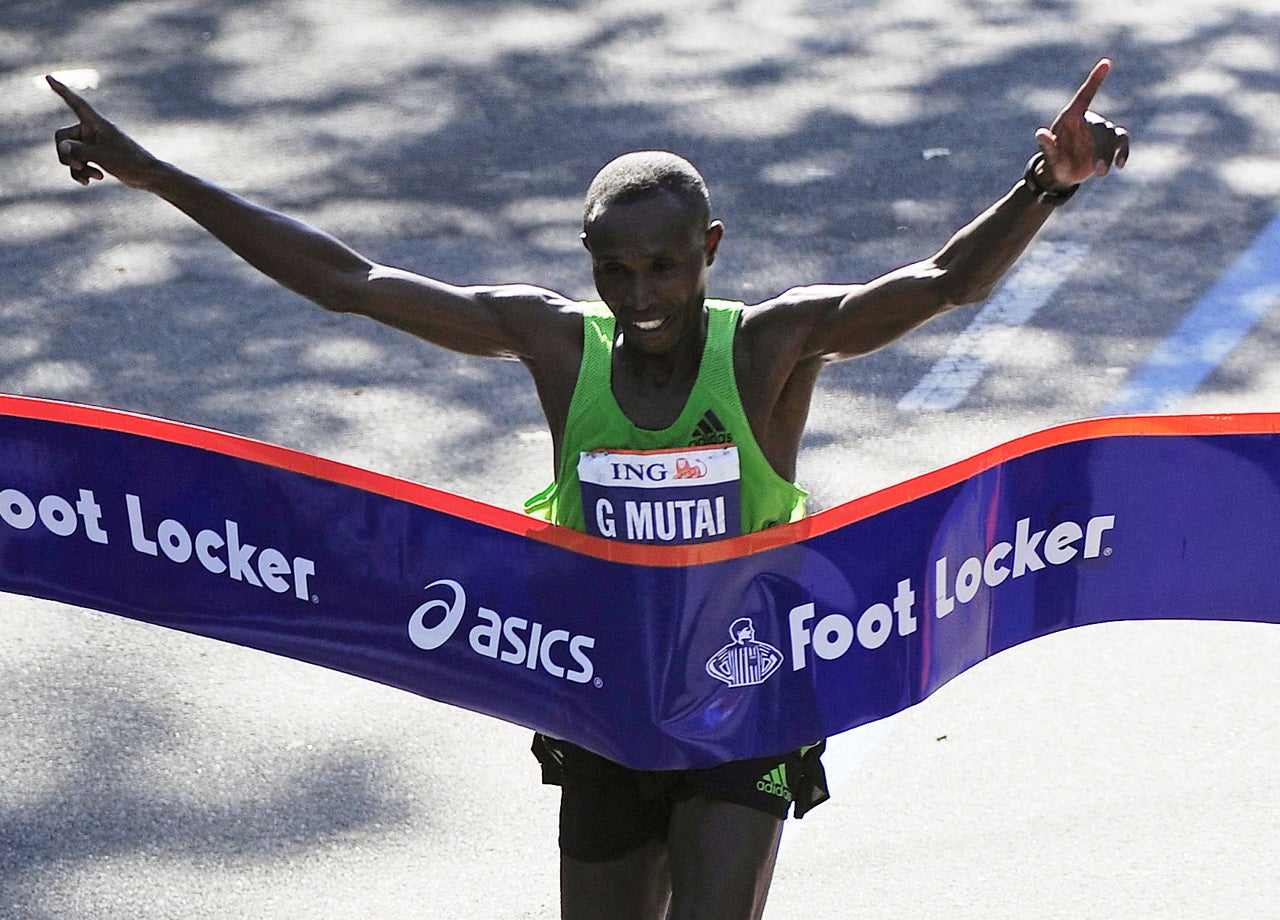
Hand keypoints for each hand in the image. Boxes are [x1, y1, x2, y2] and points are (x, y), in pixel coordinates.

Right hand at [49, 76, 160, 188]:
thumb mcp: (103, 157)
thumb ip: (79, 151)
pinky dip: (81, 172)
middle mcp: (92, 131)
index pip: (76, 103)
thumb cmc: (131, 163)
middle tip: (77, 165)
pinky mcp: (95, 156)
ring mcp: (93, 144)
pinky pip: (77, 164)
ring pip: (69, 153)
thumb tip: (61, 146)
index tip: (47, 77)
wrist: (148, 177)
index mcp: (97, 123)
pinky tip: (89, 182)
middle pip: (62, 138)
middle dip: (66, 154)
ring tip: (93, 176)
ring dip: (76, 167)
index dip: (61, 91)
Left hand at [1035, 59, 1129, 189]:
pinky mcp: (1110, 143)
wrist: (1063, 173)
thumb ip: (1047, 144)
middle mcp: (1089, 121)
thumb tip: (1040, 134)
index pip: (1085, 94)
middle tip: (1099, 171)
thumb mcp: (1049, 154)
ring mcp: (1101, 132)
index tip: (1106, 62)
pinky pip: (1121, 142)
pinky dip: (1123, 152)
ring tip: (1103, 173)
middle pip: (1101, 129)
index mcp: (1072, 116)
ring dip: (1110, 154)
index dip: (1095, 79)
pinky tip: (1120, 165)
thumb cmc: (1054, 159)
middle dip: (1102, 150)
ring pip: (1113, 137)